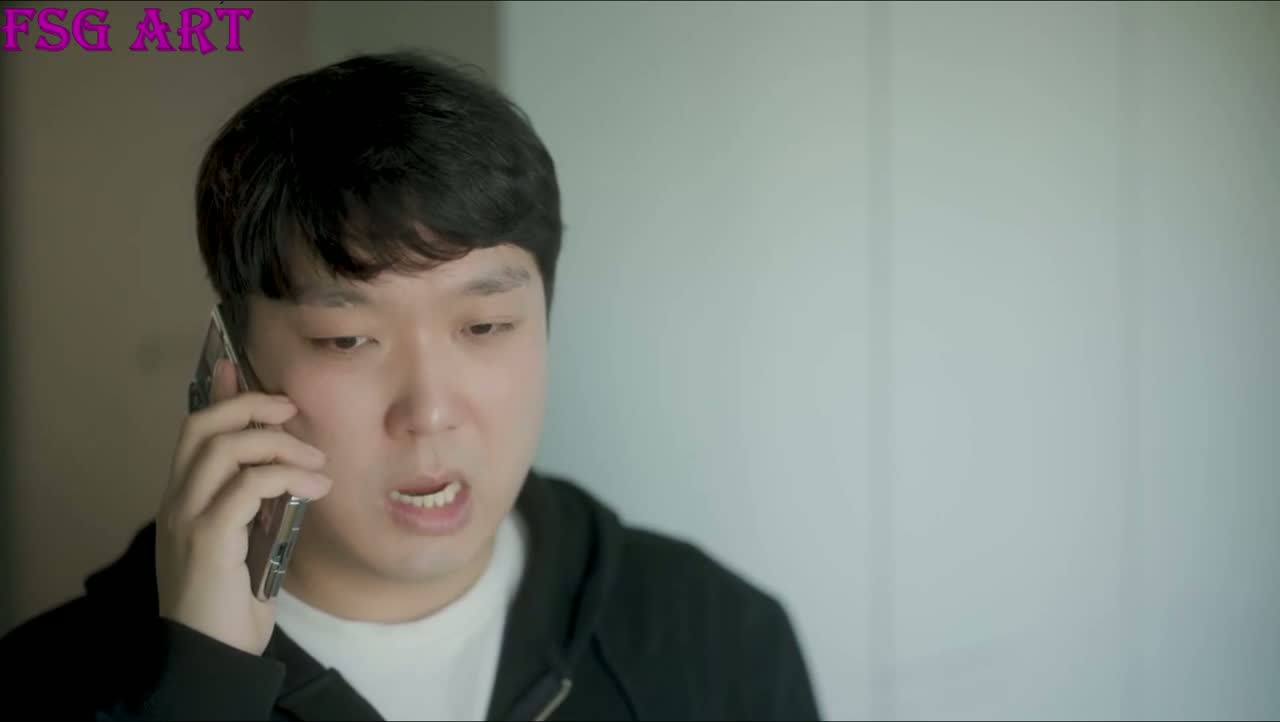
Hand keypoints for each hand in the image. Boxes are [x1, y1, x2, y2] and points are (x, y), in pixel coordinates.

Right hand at [155, 358, 331, 655]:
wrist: (212, 654)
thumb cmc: (233, 602)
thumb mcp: (249, 540)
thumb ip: (257, 503)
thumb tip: (288, 468)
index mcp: (183, 499)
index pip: (193, 430)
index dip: (219, 395)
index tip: (242, 369)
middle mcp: (177, 501)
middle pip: (203, 426)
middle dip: (251, 406)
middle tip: (292, 411)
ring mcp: (187, 518)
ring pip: (225, 448)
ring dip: (280, 444)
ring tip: (317, 463)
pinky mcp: (207, 539)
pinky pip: (247, 486)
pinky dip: (287, 477)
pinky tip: (315, 489)